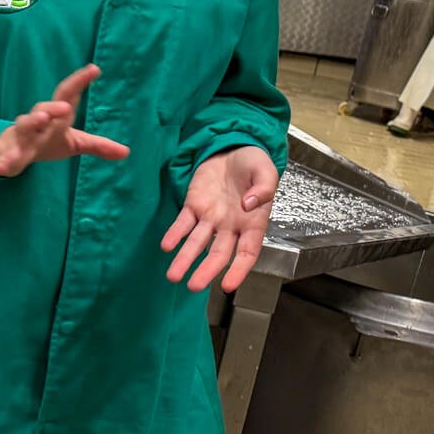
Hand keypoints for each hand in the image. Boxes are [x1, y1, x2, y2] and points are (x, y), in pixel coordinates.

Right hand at [0, 64, 129, 177]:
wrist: (11, 150)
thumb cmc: (45, 142)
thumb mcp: (74, 143)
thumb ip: (97, 146)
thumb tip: (126, 152)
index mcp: (56, 118)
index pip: (67, 95)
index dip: (79, 82)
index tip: (95, 69)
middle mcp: (38, 122)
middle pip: (44, 109)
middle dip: (53, 106)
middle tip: (66, 106)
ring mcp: (21, 136)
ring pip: (24, 126)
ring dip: (30, 121)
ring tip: (40, 118)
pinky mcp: (8, 153)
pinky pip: (4, 157)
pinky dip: (2, 161)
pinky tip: (0, 168)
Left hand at [162, 146, 277, 292]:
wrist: (234, 147)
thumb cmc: (254, 163)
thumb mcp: (266, 171)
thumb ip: (264, 188)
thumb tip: (250, 204)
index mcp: (253, 222)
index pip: (247, 253)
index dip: (238, 270)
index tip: (228, 286)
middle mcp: (230, 225)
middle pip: (218, 254)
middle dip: (206, 271)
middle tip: (193, 286)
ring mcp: (210, 217)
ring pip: (197, 243)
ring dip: (185, 259)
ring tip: (173, 276)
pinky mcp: (194, 205)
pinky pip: (182, 223)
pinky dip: (174, 234)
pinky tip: (166, 246)